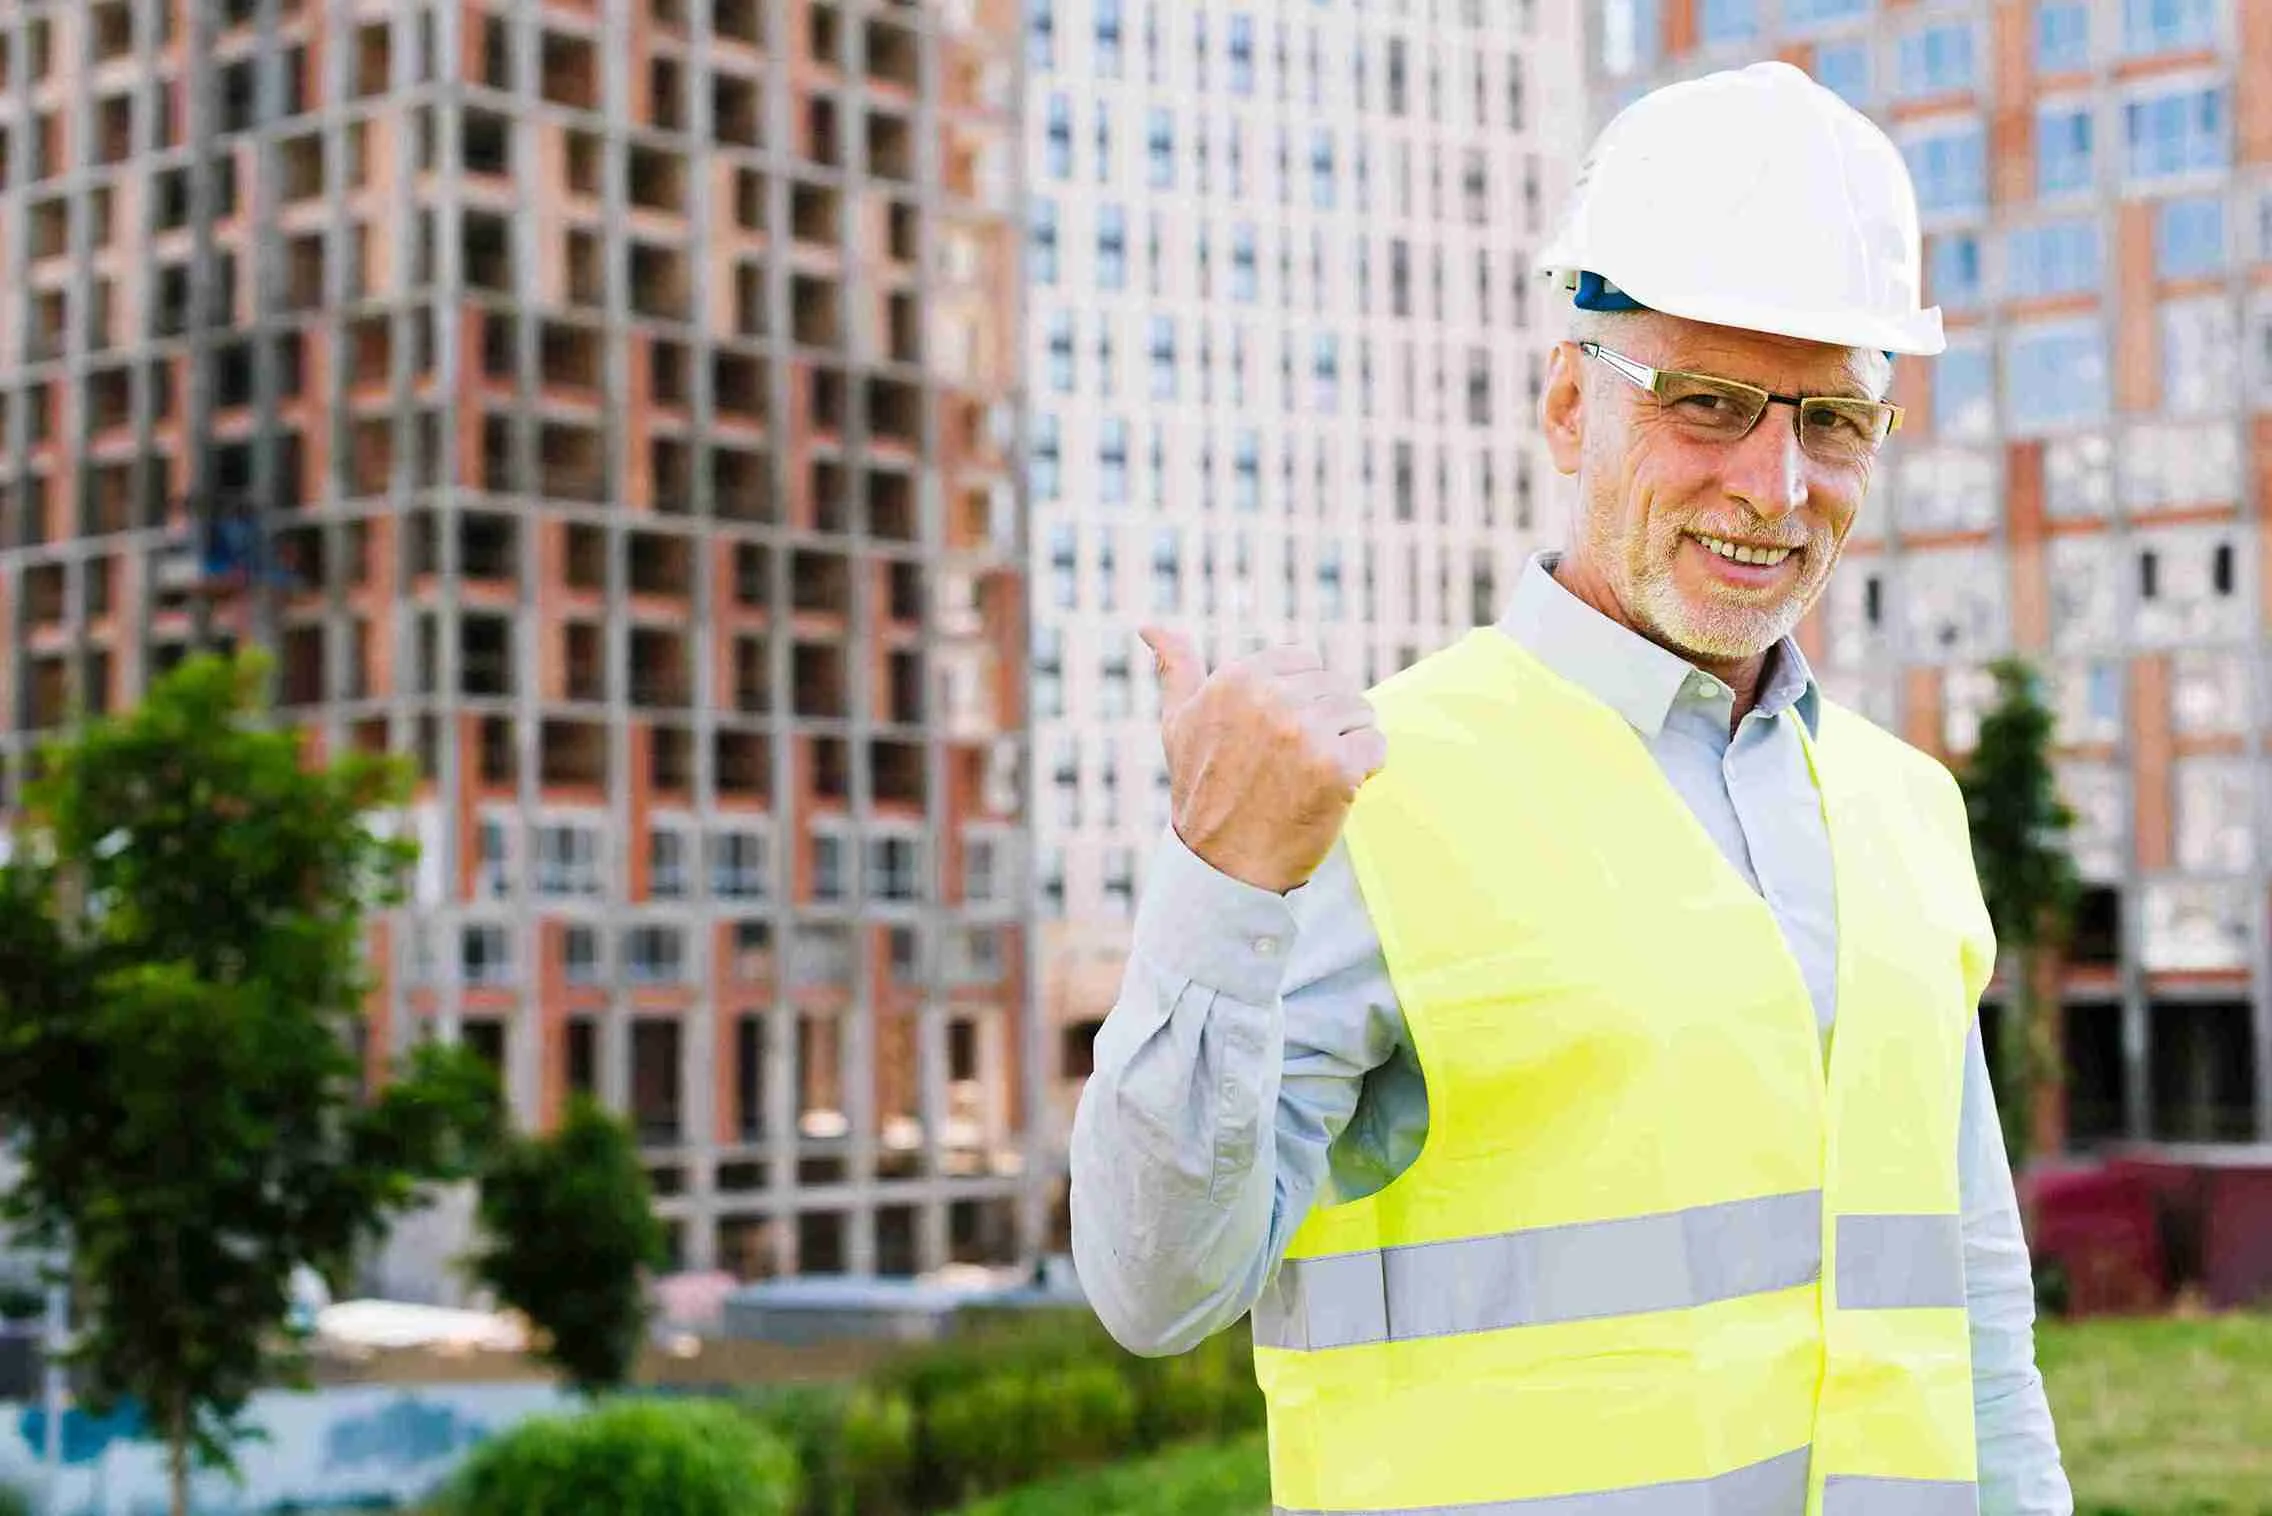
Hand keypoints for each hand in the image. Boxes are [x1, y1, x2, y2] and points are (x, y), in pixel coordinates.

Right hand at [1142, 627, 1388, 895]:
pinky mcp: (1337, 767)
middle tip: (1296, 764)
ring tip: (1313, 776)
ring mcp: (1306, 732)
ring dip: (1348, 743)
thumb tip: (1150, 626)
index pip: (1305, 661)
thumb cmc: (1202, 794)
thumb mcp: (1177, 725)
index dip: (1301, 698)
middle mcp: (1271, 699)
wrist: (1224, 867)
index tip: (1281, 736)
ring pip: (1361, 713)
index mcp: (1236, 679)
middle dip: (1327, 720)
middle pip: (1336, 685)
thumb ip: (1174, 669)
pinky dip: (1365, 769)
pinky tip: (1334, 790)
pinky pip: (1376, 746)